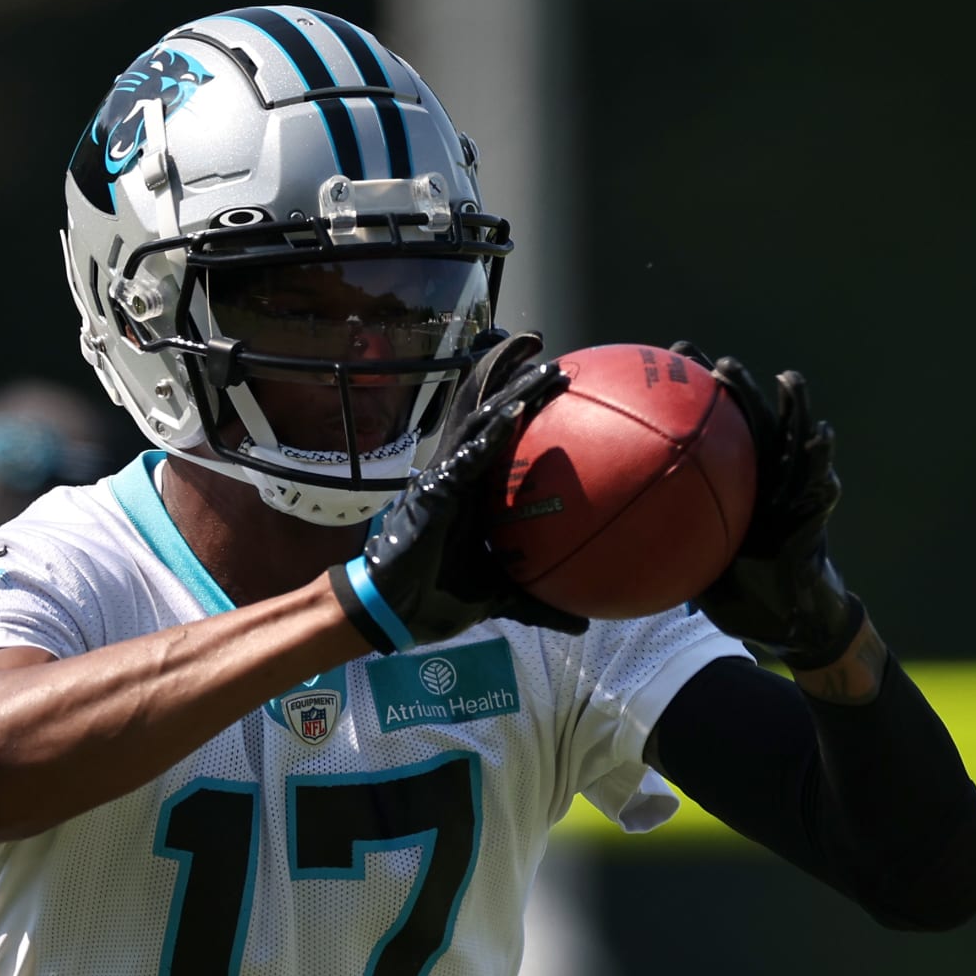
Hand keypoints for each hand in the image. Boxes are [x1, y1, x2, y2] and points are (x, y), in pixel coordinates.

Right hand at [330, 353, 587, 650]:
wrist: (393, 613)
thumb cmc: (436, 599)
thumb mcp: (500, 599)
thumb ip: (540, 604)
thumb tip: (582, 625)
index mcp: (474, 490)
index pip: (499, 434)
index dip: (521, 403)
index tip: (555, 382)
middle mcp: (458, 473)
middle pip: (486, 409)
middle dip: (512, 374)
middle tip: (547, 350)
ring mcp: (445, 477)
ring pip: (479, 418)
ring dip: (511, 388)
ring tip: (541, 362)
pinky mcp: (436, 490)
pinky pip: (469, 453)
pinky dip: (493, 430)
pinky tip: (517, 410)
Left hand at [672, 342, 862, 668]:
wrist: (783, 625)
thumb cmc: (736, 593)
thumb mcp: (688, 567)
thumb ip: (659, 545)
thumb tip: (595, 539)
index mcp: (735, 486)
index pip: (712, 431)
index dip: (693, 399)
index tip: (668, 365)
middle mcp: (764, 484)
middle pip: (752, 425)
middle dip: (737, 390)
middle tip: (716, 363)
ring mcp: (791, 499)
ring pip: (794, 445)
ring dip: (794, 412)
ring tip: (787, 380)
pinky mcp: (813, 522)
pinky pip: (820, 490)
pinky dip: (822, 464)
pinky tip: (822, 439)